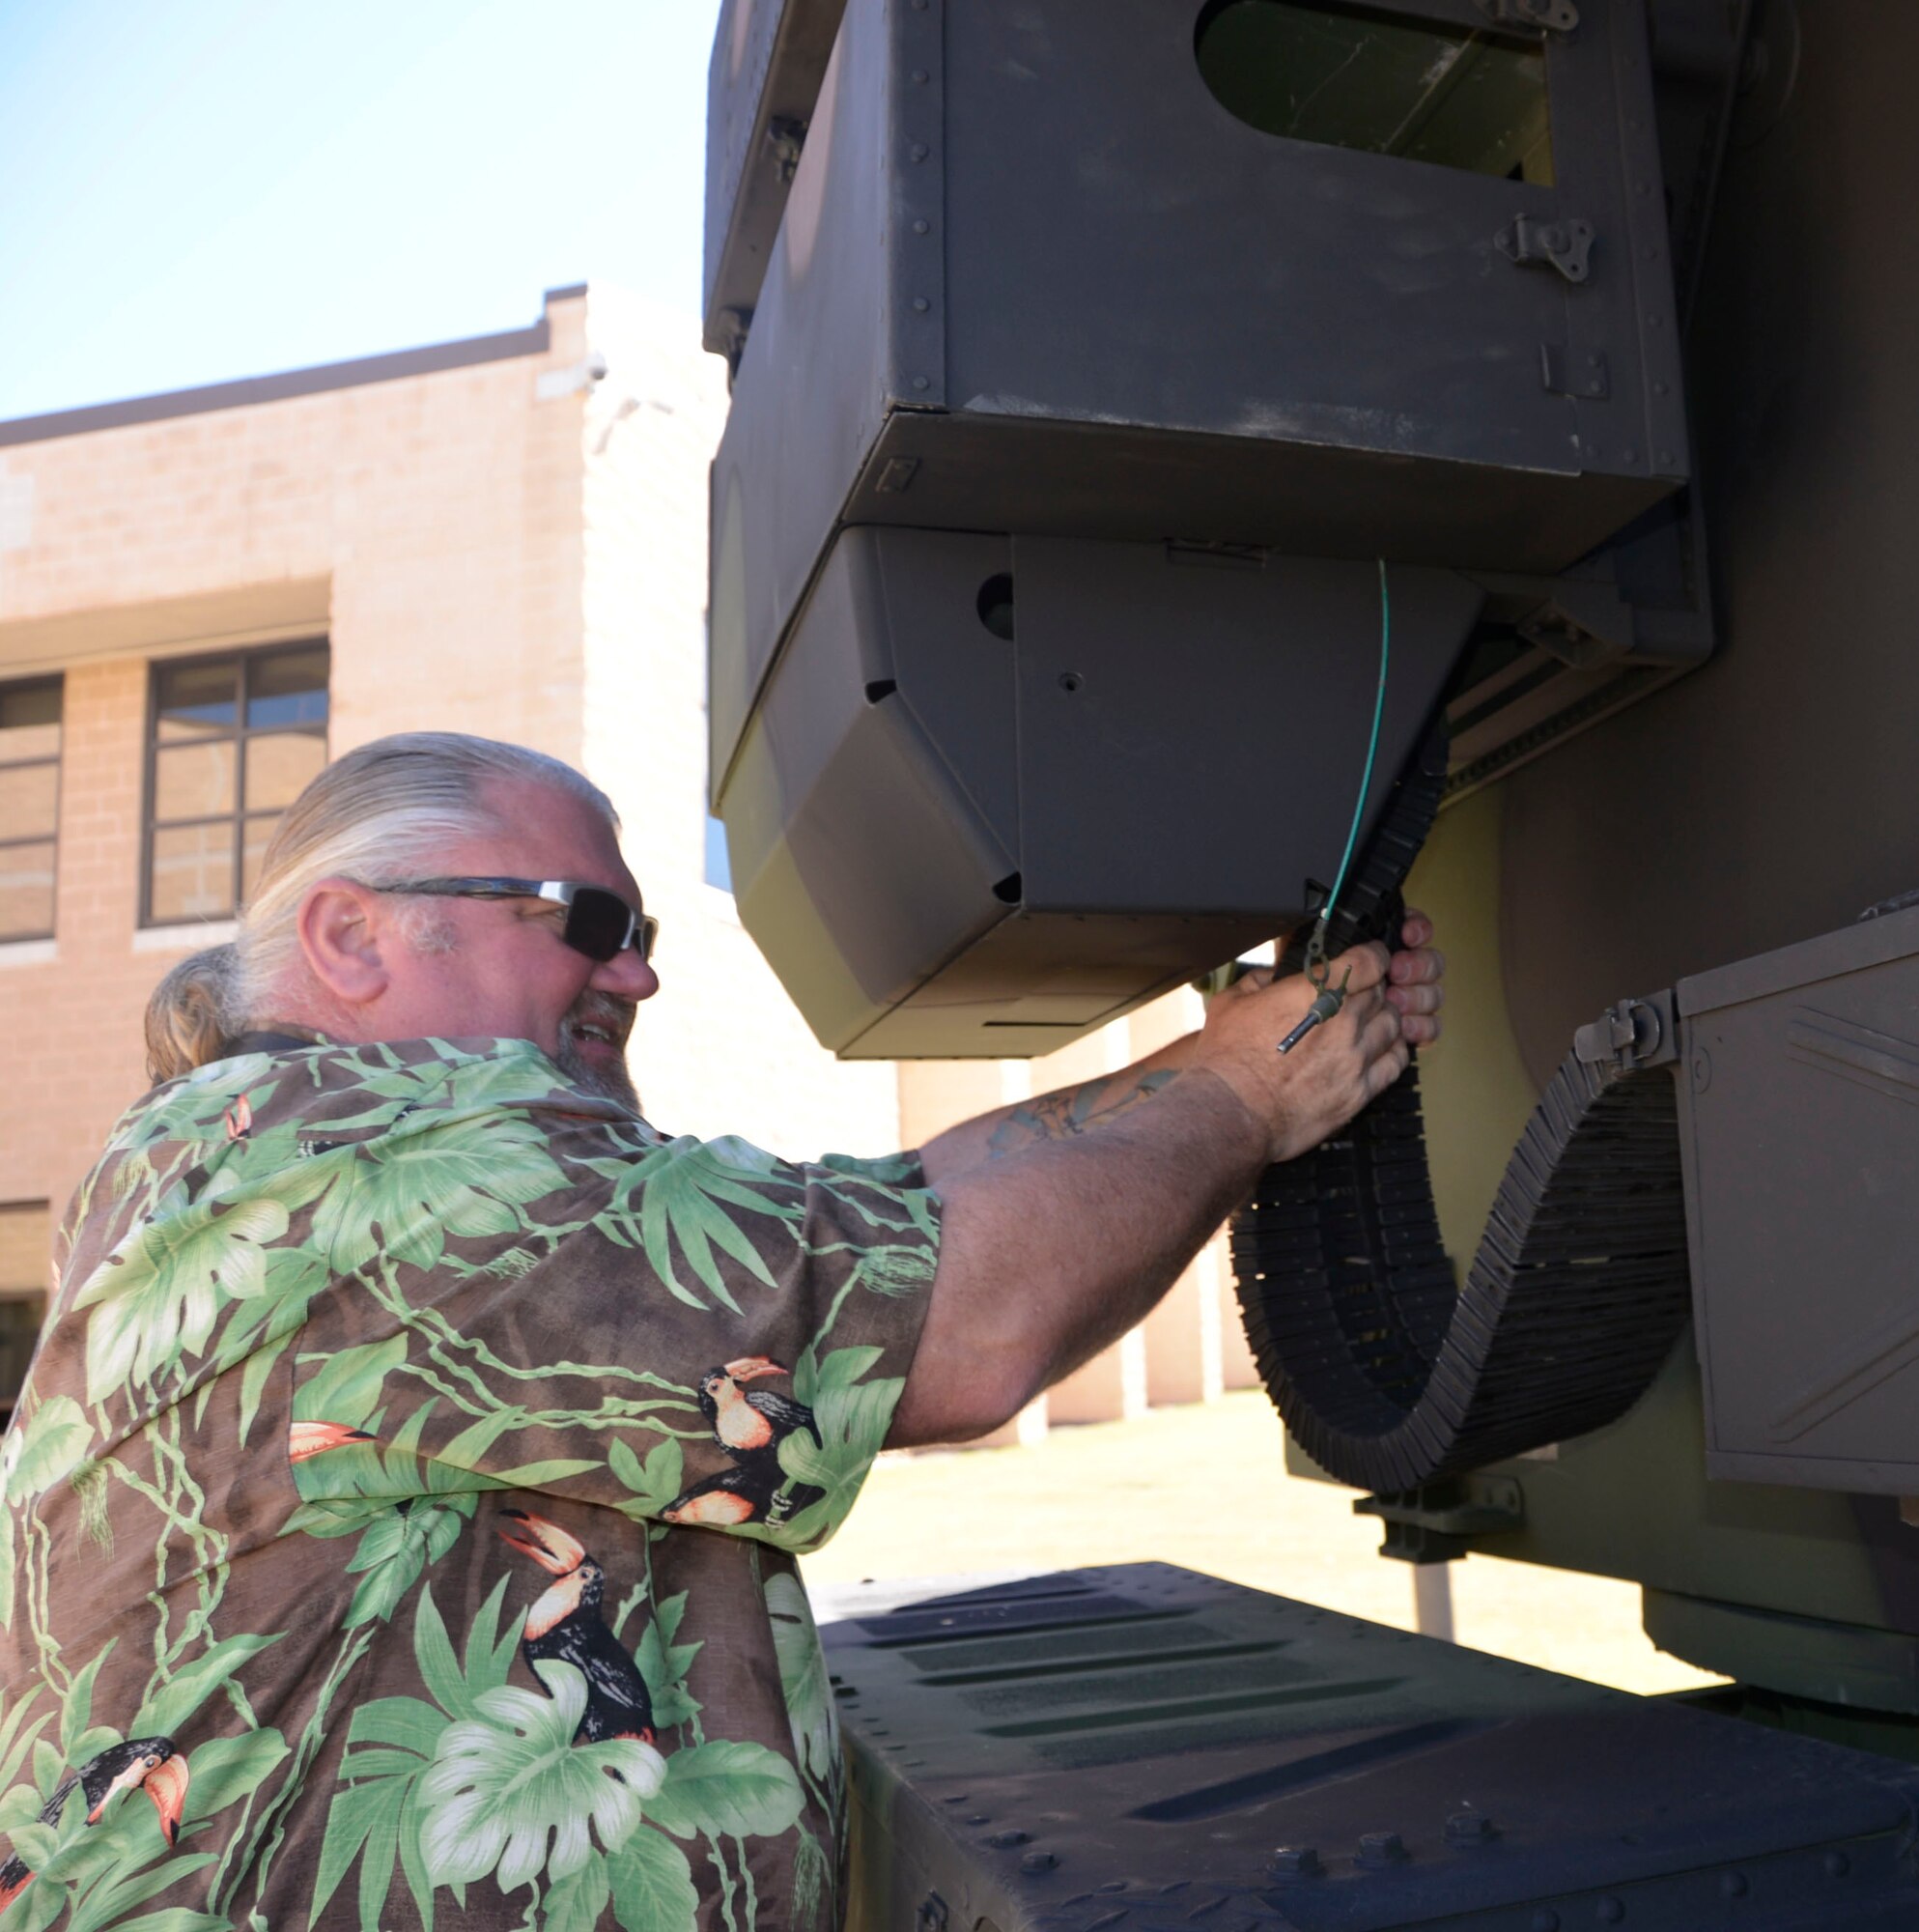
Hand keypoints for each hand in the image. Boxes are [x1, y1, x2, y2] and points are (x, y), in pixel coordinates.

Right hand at [1190, 912, 1444, 1164]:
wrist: (1230, 1112)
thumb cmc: (1226, 1060)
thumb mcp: (1230, 1002)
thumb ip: (1259, 980)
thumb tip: (1275, 976)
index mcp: (1314, 993)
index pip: (1368, 961)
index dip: (1373, 955)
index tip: (1371, 957)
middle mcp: (1342, 1022)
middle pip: (1381, 993)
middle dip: (1373, 988)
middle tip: (1360, 993)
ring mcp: (1354, 1058)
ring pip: (1392, 1025)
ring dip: (1384, 1018)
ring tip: (1370, 1021)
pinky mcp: (1358, 1092)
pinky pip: (1394, 1063)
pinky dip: (1393, 1050)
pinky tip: (1381, 1049)